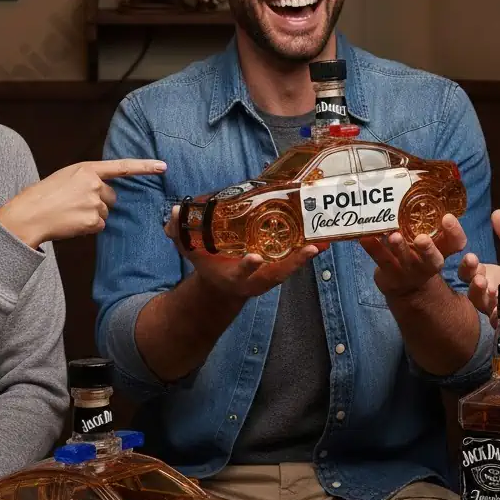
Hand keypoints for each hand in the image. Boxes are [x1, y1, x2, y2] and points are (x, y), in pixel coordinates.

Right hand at [0, 158, 165, 248]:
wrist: (28, 215)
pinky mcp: (93, 221)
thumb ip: (86, 180)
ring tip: (69, 214)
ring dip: (91, 216)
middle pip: (111, 197)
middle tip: (75, 205)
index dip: (145, 166)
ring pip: (105, 213)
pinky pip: (100, 226)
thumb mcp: (65, 178)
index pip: (122, 167)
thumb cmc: (43, 196)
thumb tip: (103, 192)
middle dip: (99, 202)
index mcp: (86, 169)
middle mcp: (94, 184)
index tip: (163, 166)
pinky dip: (89, 228)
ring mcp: (94, 203)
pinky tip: (72, 224)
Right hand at [165, 205, 326, 300]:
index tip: (253, 257)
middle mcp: (256, 277)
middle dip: (293, 262)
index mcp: (234, 276)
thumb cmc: (209, 264)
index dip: (248, 265)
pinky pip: (296, 259)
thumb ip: (180, 234)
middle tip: (310, 249)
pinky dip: (310, 251)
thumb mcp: (191, 252)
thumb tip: (174, 215)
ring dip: (308, 255)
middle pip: (278, 272)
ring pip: (292, 266)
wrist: (223, 283)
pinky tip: (325, 239)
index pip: (241, 271)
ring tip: (324, 241)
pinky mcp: (278, 267)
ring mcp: (269, 273)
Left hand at [359, 213, 465, 298]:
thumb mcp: (431, 242)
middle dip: (428, 250)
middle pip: (433, 260)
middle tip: (421, 238)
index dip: (454, 231)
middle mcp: (428, 264)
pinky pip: (381, 260)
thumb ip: (429, 223)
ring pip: (405, 259)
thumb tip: (419, 190)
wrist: (408, 288)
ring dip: (399, 247)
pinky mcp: (389, 274)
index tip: (447, 217)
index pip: (456, 243)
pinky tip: (364, 237)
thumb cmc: (421, 255)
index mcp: (442, 252)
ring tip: (393, 236)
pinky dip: (373, 247)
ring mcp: (408, 271)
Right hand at [458, 209, 499, 349]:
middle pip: (468, 281)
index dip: (464, 254)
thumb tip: (497, 212)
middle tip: (472, 261)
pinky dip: (495, 311)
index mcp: (491, 274)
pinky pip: (493, 320)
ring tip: (484, 282)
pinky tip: (499, 305)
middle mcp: (487, 292)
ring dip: (479, 291)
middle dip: (468, 271)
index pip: (471, 264)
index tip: (461, 246)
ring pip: (477, 300)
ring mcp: (492, 310)